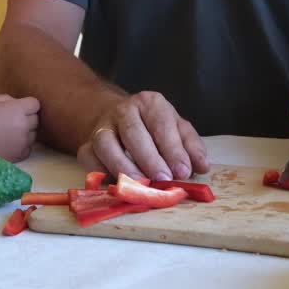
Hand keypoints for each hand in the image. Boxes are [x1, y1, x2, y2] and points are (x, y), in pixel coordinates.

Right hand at [0, 94, 38, 161]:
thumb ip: (8, 99)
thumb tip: (17, 104)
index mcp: (18, 109)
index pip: (35, 104)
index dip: (27, 105)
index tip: (19, 108)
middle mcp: (24, 126)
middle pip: (35, 119)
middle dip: (27, 118)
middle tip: (12, 120)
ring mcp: (23, 142)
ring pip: (33, 134)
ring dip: (26, 132)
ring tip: (11, 133)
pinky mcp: (19, 155)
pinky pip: (29, 148)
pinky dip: (22, 146)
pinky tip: (11, 144)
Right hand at [76, 91, 208, 180]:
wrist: (118, 121)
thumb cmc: (154, 128)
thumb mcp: (177, 129)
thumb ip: (191, 146)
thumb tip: (202, 166)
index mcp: (149, 103)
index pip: (161, 124)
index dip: (173, 149)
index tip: (183, 171)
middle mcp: (123, 111)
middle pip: (133, 133)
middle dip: (150, 159)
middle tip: (164, 179)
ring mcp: (102, 127)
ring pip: (107, 145)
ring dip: (124, 167)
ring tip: (141, 185)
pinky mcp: (86, 146)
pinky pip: (90, 160)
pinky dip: (102, 173)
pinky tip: (120, 186)